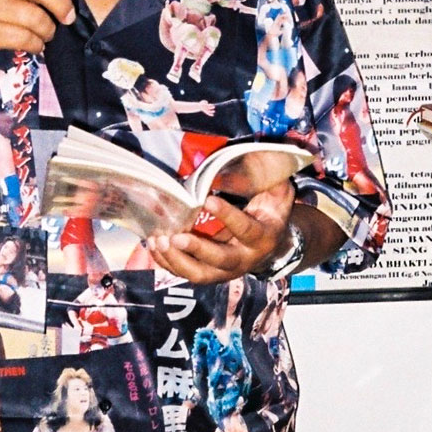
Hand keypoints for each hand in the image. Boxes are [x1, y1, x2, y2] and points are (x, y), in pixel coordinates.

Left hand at [146, 179, 295, 284]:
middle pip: (220, 261)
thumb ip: (267, 178)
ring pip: (200, 274)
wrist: (271, 244)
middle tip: (176, 236)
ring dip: (177, 260)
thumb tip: (249, 156)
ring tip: (159, 240)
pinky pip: (185, 273)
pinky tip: (154, 246)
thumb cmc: (271, 211)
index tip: (208, 200)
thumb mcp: (277, 192)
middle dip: (197, 249)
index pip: (246, 229)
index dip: (228, 216)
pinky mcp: (208, 273)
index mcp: (263, 237)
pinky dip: (167, 262)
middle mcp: (245, 259)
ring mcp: (225, 270)